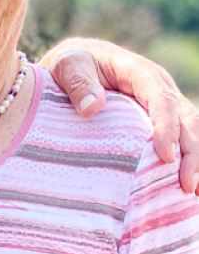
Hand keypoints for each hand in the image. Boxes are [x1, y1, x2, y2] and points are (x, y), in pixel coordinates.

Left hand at [39, 37, 198, 194]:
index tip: (165, 156)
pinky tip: (186, 185)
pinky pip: (182, 137)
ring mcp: (163, 104)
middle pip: (186, 118)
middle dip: (191, 151)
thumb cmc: (72, 64)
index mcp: (139, 72)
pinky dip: (187, 159)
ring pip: (191, 129)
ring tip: (191, 190)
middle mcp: (159, 87)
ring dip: (195, 159)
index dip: (167, 127)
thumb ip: (78, 83)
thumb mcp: (68, 66)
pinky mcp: (161, 119)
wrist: (75, 63)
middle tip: (186, 185)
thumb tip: (92, 107)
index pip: (162, 99)